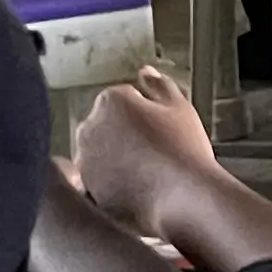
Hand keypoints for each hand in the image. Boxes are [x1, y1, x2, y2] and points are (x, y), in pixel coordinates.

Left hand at [75, 66, 221, 226]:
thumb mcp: (180, 108)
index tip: (159, 128)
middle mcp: (90, 128)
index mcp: (111, 101)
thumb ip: (159, 85)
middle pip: (106, 125)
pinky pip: (98, 180)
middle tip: (154, 150)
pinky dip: (110, 183)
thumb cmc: (184, 151)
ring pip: (99, 153)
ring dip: (115, 158)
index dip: (145, 113)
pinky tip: (134, 189)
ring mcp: (86, 161)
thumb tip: (146, 73)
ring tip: (146, 172)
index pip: (123, 99)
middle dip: (124, 134)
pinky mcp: (88, 190)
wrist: (185, 198)